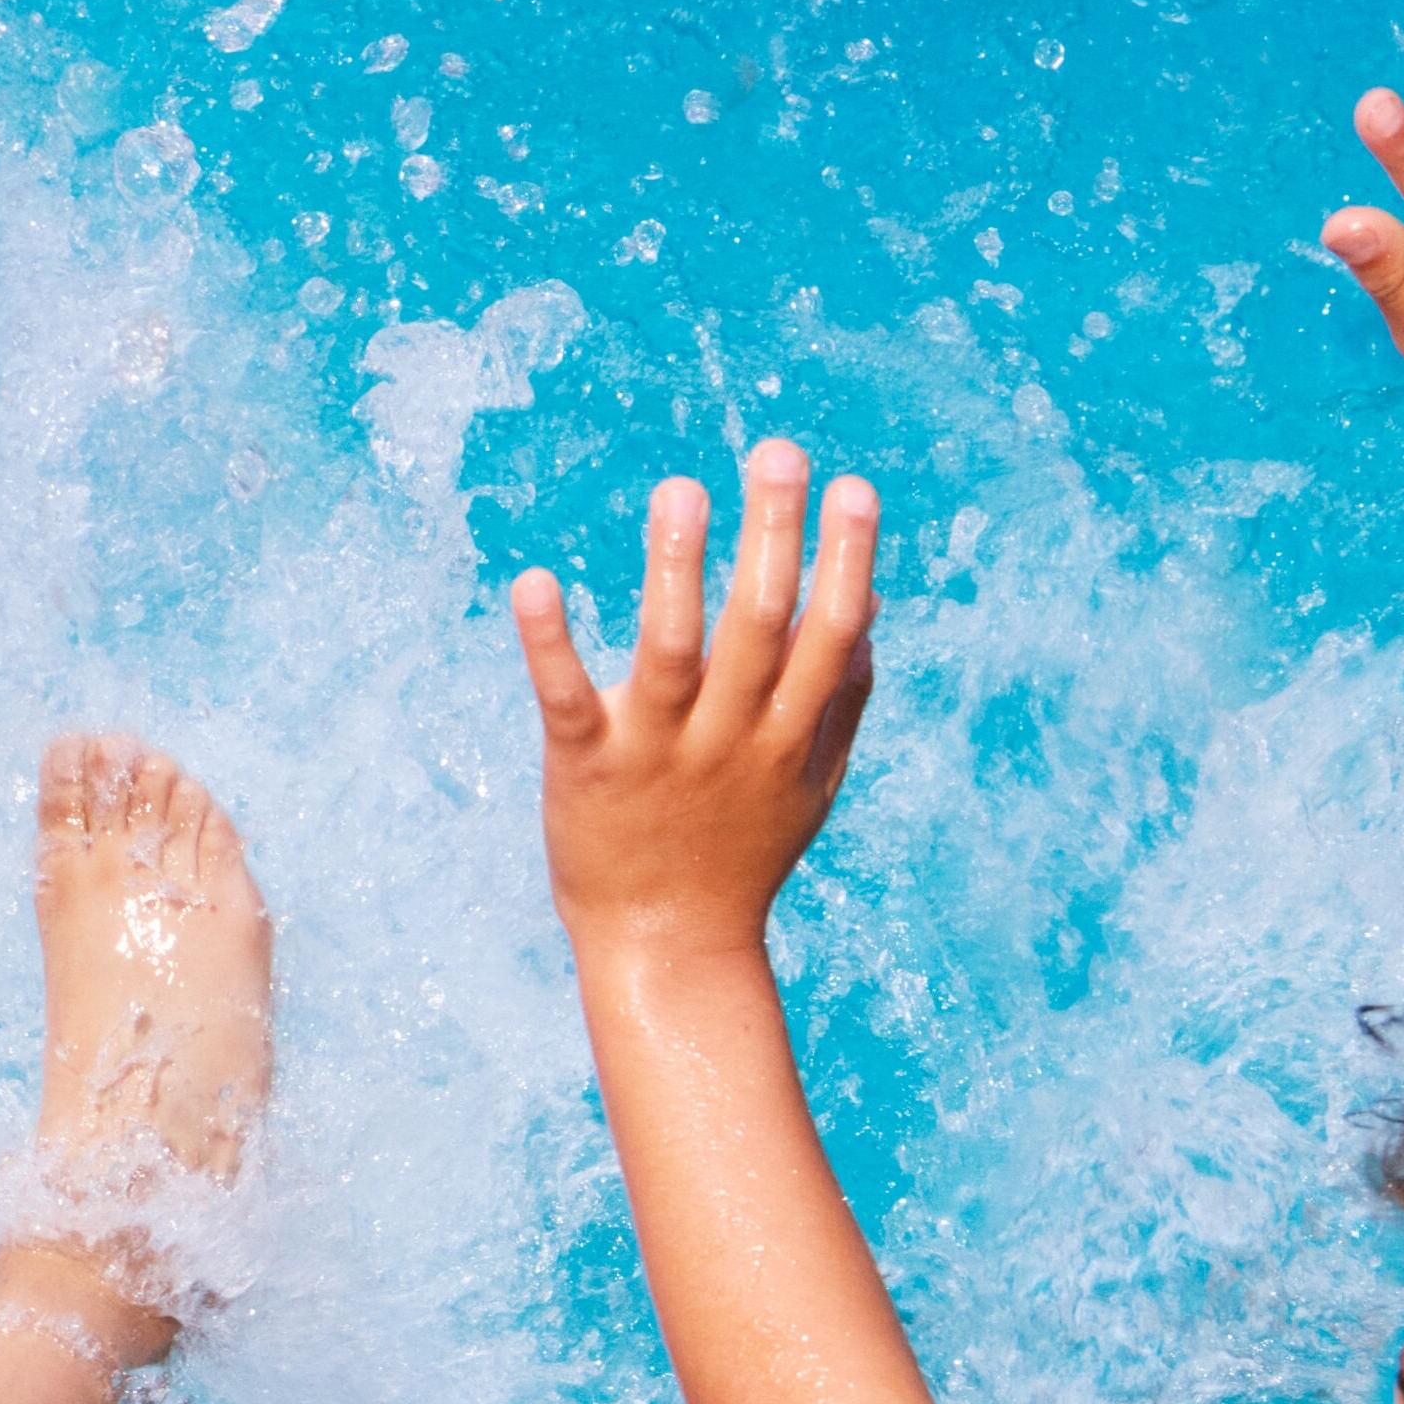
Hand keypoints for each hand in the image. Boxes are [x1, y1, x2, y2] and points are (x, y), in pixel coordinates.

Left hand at [516, 444, 879, 960]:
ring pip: (671, 651)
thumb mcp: (811, 789)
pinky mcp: (584, 766)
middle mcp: (727, 739)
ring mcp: (655, 752)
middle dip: (774, 536)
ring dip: (676, 568)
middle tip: (778, 452)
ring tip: (681, 491)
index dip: (845, 562)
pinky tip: (534, 580)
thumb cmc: (739, 858)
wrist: (666, 950)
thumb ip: (842, 704)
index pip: (830, 637)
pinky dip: (548, 640)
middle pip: (760, 627)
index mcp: (786, 738)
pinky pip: (566, 696)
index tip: (854, 489)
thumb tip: (869, 608)